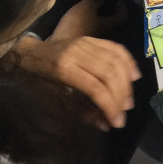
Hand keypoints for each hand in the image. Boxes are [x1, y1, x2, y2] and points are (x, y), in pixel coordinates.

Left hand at [18, 0, 140, 129]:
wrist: (29, 54)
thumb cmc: (37, 81)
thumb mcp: (53, 100)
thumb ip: (81, 112)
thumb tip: (106, 124)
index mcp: (64, 70)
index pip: (95, 88)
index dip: (109, 105)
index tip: (117, 122)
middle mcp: (77, 53)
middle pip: (108, 73)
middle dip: (120, 94)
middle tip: (125, 111)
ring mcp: (86, 43)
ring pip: (115, 60)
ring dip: (126, 81)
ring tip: (128, 99)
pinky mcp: (91, 39)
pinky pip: (115, 48)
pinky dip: (127, 62)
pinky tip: (133, 76)